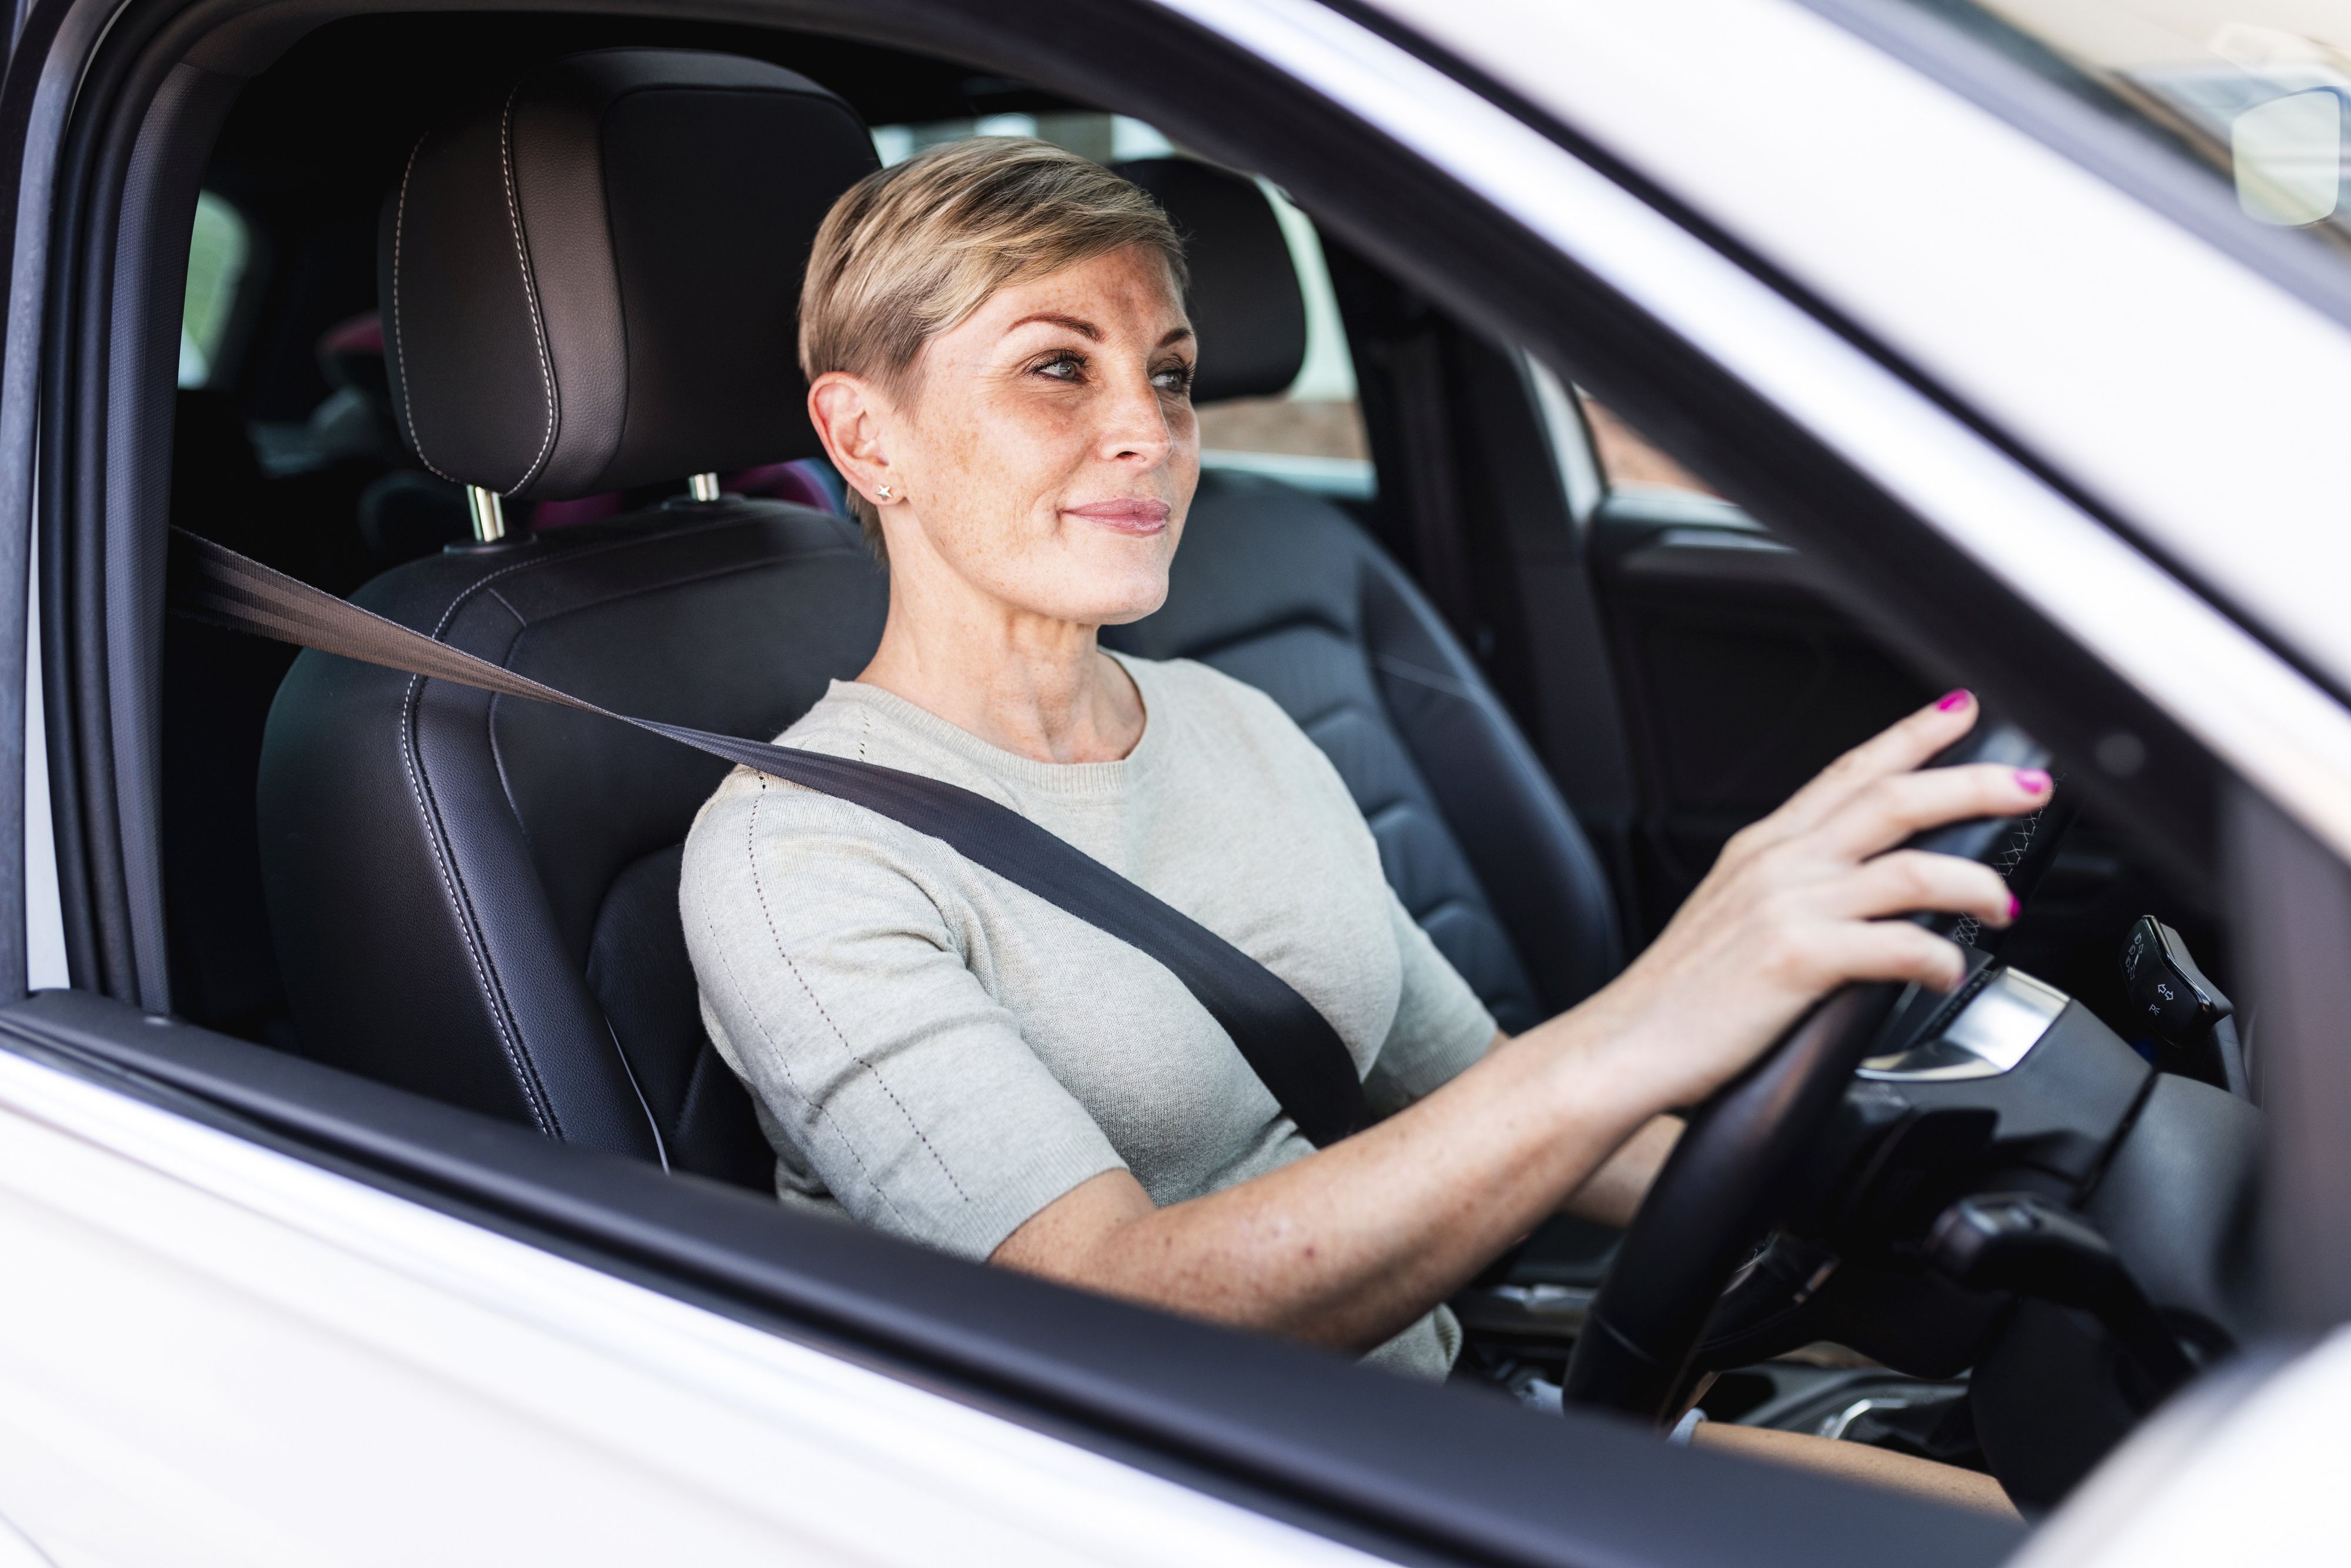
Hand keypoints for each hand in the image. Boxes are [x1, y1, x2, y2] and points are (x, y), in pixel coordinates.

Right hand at [1590, 690, 2047, 1111]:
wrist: (1624, 1045)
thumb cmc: (1678, 996)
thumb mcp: (1733, 916)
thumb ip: (1793, 890)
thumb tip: (1860, 889)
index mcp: (1764, 848)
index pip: (1849, 772)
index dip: (1911, 736)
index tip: (1961, 712)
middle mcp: (1779, 864)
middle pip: (1893, 799)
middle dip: (1972, 784)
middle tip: (2028, 784)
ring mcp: (1788, 907)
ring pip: (1911, 868)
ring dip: (1975, 881)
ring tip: (2004, 902)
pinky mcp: (1797, 959)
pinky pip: (1896, 946)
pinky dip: (1938, 958)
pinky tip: (1947, 973)